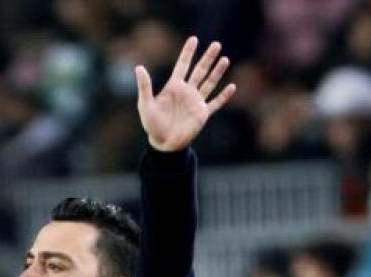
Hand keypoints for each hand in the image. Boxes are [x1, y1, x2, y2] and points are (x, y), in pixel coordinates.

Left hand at [135, 37, 235, 152]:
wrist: (163, 144)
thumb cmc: (152, 124)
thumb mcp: (145, 104)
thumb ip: (144, 86)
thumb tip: (138, 67)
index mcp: (174, 87)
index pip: (182, 65)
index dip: (188, 53)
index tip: (194, 39)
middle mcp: (187, 92)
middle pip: (199, 70)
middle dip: (208, 58)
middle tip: (216, 44)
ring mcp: (196, 102)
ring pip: (209, 83)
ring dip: (217, 72)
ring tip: (225, 59)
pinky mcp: (202, 114)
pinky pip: (216, 103)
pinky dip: (224, 96)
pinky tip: (232, 87)